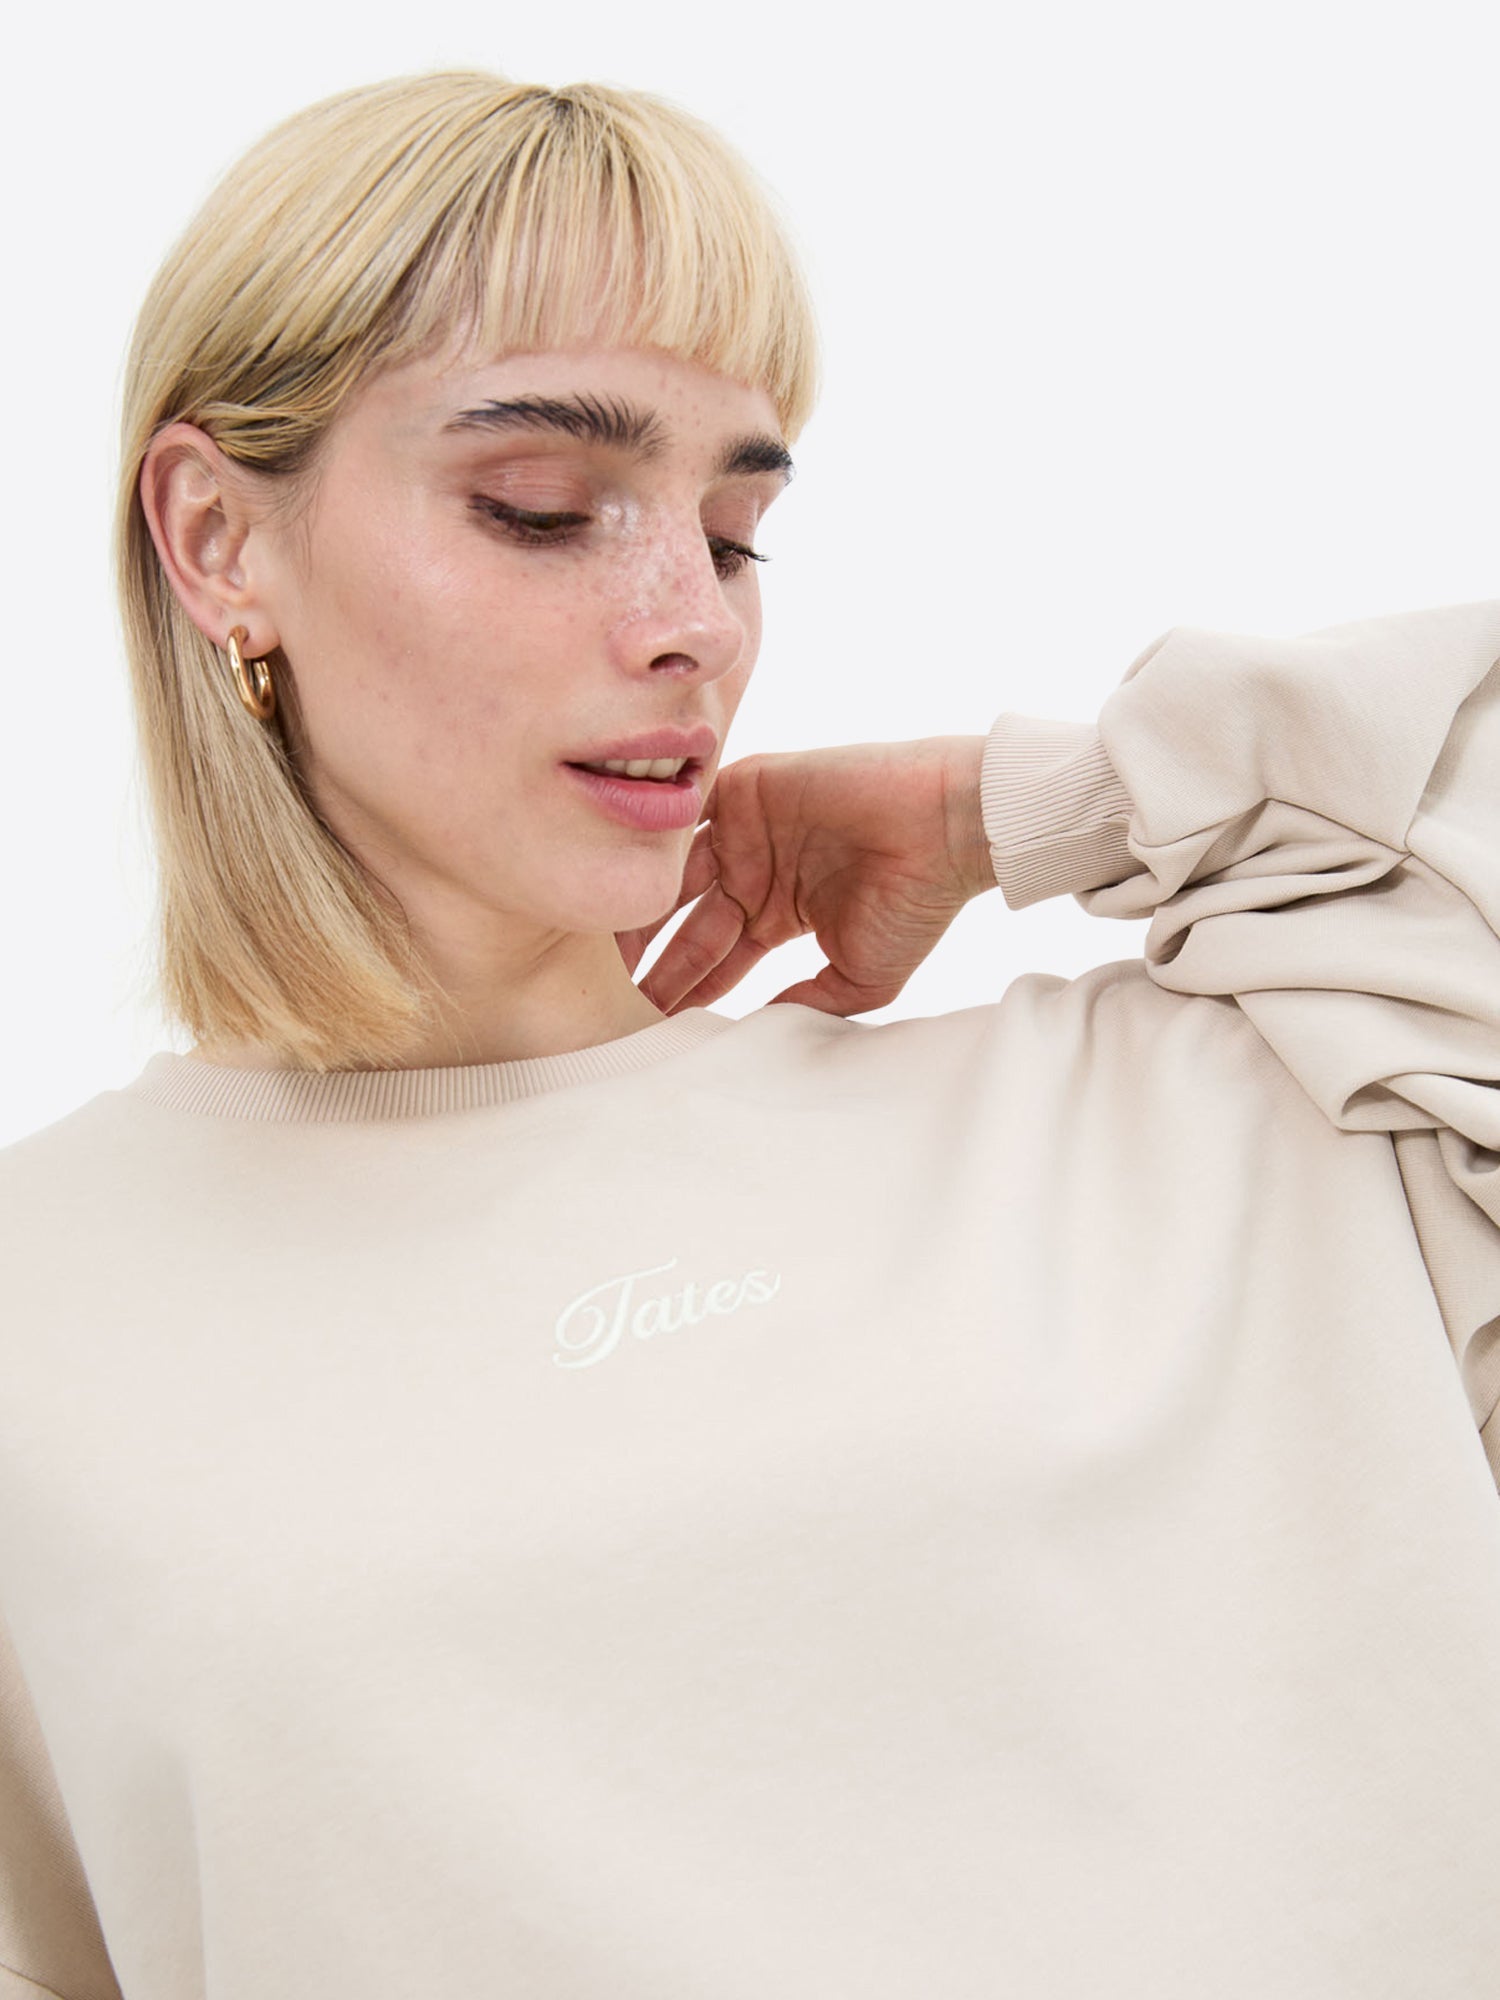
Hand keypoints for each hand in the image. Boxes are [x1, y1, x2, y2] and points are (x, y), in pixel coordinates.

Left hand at [615, 734, 993, 1015]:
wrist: (946, 825)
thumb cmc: (917, 901)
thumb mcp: (861, 977)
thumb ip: (806, 1002)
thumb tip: (759, 1032)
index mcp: (778, 912)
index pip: (714, 958)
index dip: (682, 989)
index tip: (645, 1025)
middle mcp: (756, 870)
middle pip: (685, 919)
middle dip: (649, 958)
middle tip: (611, 994)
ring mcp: (747, 828)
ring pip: (675, 873)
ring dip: (642, 908)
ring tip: (606, 951)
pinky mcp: (744, 787)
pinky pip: (686, 812)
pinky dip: (656, 839)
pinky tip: (623, 878)